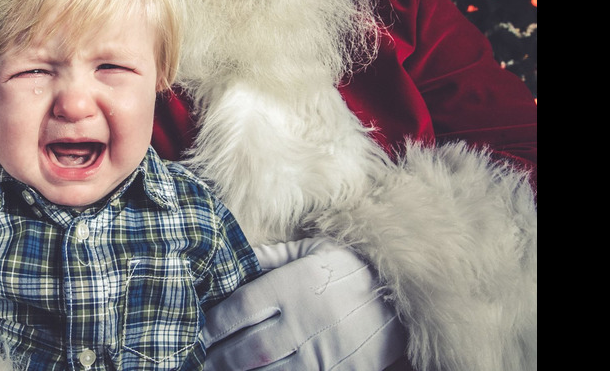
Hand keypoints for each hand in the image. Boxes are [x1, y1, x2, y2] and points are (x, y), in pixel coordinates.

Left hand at [201, 238, 406, 370]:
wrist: (407, 299)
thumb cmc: (356, 268)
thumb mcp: (316, 251)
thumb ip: (275, 256)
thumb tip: (239, 255)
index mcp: (296, 287)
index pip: (241, 308)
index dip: (215, 323)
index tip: (201, 328)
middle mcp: (305, 323)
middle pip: (248, 348)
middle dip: (219, 356)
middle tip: (201, 357)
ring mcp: (322, 354)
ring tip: (220, 370)